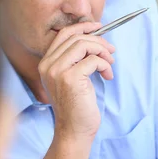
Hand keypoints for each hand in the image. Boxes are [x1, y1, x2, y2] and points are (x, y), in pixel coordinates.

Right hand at [38, 22, 114, 140]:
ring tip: (110, 64)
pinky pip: (93, 60)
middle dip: (98, 41)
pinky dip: (105, 65)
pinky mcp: (70, 78)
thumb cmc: (76, 107)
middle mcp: (48, 65)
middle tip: (111, 51)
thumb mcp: (72, 79)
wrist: (74, 131)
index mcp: (46, 63)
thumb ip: (75, 60)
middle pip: (75, 37)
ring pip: (84, 45)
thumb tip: (94, 38)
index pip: (63, 34)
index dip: (83, 27)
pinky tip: (108, 76)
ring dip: (102, 52)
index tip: (99, 27)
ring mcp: (57, 71)